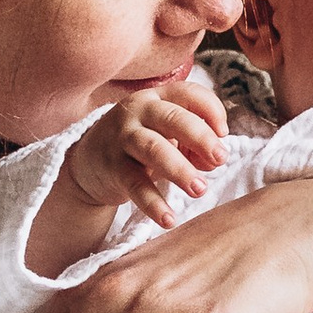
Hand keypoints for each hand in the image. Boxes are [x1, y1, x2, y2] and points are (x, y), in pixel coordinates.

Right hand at [67, 69, 227, 226]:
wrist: (89, 161)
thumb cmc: (140, 144)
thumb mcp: (166, 135)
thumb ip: (194, 143)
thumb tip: (214, 160)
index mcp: (157, 98)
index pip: (188, 93)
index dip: (211, 110)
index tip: (224, 134)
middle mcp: (138, 112)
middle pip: (173, 118)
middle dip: (201, 138)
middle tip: (221, 158)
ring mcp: (122, 138)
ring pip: (154, 149)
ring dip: (180, 169)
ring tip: (200, 189)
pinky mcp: (112, 167)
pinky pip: (135, 185)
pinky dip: (153, 203)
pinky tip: (169, 219)